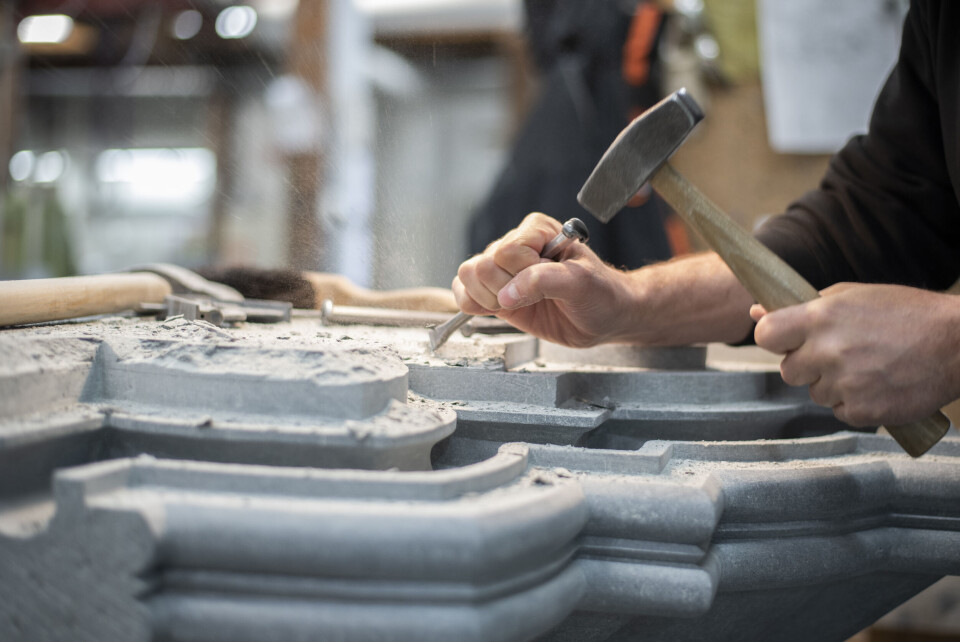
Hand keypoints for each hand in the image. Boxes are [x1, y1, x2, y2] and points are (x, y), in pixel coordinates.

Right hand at [452, 213, 633, 346]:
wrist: (605, 316)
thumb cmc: (600, 294)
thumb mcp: (581, 284)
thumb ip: (543, 281)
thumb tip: (506, 295)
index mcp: (537, 230)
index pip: (506, 252)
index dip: (523, 275)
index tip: (549, 284)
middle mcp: (515, 245)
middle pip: (480, 265)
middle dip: (504, 290)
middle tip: (533, 297)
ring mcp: (502, 269)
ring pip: (466, 277)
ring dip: (489, 298)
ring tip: (519, 304)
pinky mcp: (494, 291)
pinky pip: (462, 293)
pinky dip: (474, 305)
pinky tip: (500, 309)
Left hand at [751, 282, 959, 426]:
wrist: (958, 344)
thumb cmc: (904, 313)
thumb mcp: (852, 296)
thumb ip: (802, 306)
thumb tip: (755, 313)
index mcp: (821, 317)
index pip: (766, 335)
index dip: (773, 339)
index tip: (786, 339)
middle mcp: (829, 351)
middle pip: (788, 371)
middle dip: (807, 365)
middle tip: (839, 354)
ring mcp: (846, 383)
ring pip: (815, 393)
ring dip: (833, 384)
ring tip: (867, 366)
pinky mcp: (863, 411)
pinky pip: (840, 412)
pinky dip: (855, 402)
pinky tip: (878, 383)